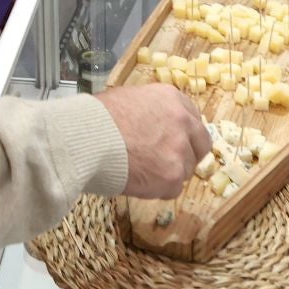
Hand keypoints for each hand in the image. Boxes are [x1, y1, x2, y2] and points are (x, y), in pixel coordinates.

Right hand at [95, 84, 212, 198]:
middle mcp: (183, 122)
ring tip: (143, 172)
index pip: (192, 118)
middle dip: (188, 154)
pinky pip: (172, 190)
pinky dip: (157, 190)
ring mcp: (180, 151)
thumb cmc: (97, 118)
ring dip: (169, 173)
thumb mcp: (128, 99)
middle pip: (201, 144)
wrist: (87, 139)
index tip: (173, 140)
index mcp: (172, 99)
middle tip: (168, 162)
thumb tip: (148, 124)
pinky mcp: (172, 176)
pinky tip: (138, 182)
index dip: (183, 132)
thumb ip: (149, 111)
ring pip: (186, 170)